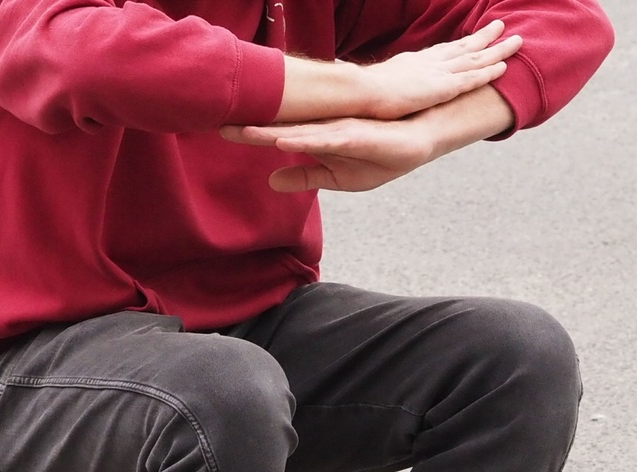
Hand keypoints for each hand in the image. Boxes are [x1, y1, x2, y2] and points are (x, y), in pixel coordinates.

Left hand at [222, 117, 434, 192]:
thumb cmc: (379, 157)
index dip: (249, 134)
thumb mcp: (336, 176)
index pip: (275, 135)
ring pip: (297, 130)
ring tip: (242, 132)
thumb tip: (272, 181)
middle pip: (280, 128)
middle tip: (217, 124)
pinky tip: (284, 141)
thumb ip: (304, 176)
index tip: (221, 131)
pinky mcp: (355, 135)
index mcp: (315, 138)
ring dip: (270, 132)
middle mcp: (322, 129)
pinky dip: (304, 140)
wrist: (419, 143)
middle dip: (249, 128)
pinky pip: (325, 138)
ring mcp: (337, 129)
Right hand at [360, 20, 521, 119]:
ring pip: (475, 58)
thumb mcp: (372, 89)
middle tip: (500, 27)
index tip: (469, 39)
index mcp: (412, 64)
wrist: (359, 93)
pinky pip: (472, 78)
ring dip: (497, 49)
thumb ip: (380, 91)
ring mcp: (437, 74)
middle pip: (462, 46)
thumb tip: (370, 100)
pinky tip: (504, 67)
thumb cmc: (358, 96)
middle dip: (483, 38)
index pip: (440, 51)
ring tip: (517, 40)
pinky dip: (488, 71)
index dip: (457, 45)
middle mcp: (429, 63)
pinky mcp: (443, 88)